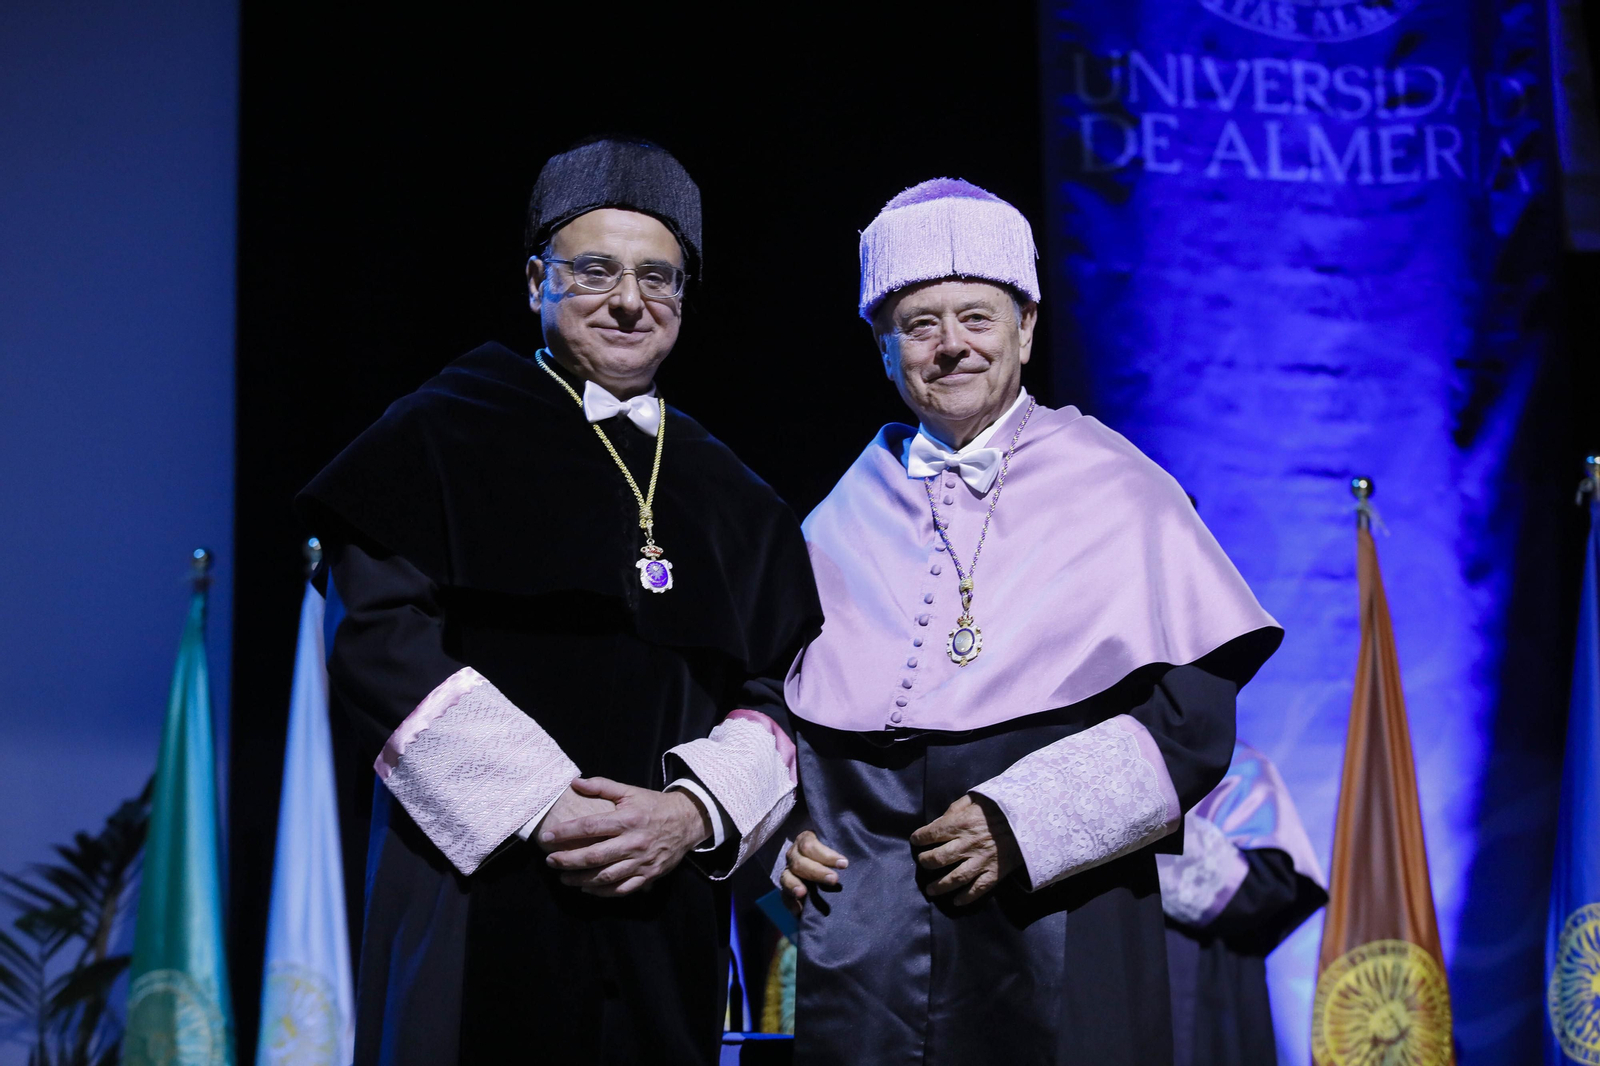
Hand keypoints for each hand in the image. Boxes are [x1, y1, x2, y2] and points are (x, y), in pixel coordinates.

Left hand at [540, 777, 712, 896]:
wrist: (687, 821)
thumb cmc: (654, 805)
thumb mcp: (630, 791)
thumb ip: (602, 786)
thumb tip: (575, 783)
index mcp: (627, 820)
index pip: (589, 827)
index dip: (565, 833)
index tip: (547, 837)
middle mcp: (633, 842)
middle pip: (594, 856)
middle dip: (567, 860)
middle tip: (550, 861)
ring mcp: (641, 862)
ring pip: (605, 876)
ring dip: (581, 880)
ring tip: (563, 878)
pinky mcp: (648, 875)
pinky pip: (622, 889)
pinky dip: (602, 892)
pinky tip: (587, 888)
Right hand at [779, 830, 847, 914]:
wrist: (828, 872)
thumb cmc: (837, 855)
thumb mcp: (841, 843)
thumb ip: (850, 837)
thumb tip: (870, 823)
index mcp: (806, 840)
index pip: (810, 845)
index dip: (826, 855)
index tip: (844, 864)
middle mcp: (795, 854)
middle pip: (800, 862)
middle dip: (817, 872)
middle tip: (834, 880)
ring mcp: (789, 872)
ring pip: (787, 877)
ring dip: (794, 885)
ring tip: (802, 893)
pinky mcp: (787, 889)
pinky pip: (784, 895)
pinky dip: (790, 902)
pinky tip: (798, 910)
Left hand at [910, 793, 1021, 905]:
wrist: (1030, 819)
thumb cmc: (1000, 807)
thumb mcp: (975, 798)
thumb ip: (955, 809)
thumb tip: (939, 822)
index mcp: (961, 824)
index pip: (931, 834)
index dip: (919, 838)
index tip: (915, 840)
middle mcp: (967, 844)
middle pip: (938, 858)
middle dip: (925, 861)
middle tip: (923, 862)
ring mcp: (981, 861)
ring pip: (954, 878)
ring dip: (939, 886)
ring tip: (930, 890)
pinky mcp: (995, 873)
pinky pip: (977, 889)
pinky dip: (966, 897)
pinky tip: (956, 900)